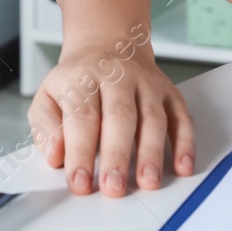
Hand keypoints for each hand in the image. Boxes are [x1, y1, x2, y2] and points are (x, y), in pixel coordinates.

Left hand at [30, 33, 195, 195]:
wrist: (106, 43)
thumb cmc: (78, 79)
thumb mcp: (48, 95)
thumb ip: (45, 127)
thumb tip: (55, 156)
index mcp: (82, 77)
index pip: (82, 116)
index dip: (81, 152)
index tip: (80, 182)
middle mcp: (117, 76)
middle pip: (119, 115)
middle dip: (117, 156)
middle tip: (114, 187)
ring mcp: (146, 83)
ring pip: (152, 117)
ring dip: (152, 152)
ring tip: (147, 182)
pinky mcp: (168, 91)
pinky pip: (181, 116)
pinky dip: (185, 142)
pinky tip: (182, 165)